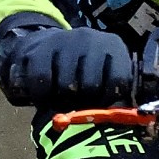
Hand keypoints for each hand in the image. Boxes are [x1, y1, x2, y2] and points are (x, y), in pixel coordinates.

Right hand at [0, 19, 134, 111]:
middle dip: (84, 100)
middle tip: (78, 103)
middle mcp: (90, 39)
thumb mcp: (103, 74)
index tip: (101, 104)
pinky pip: (41, 80)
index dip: (109, 99)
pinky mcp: (40, 49)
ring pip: (65, 85)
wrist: (46, 43)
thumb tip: (114, 119)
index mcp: (113, 47)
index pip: (118, 80)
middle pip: (90, 85)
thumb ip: (112, 95)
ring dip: (62, 99)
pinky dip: (42, 95)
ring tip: (61, 99)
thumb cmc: (81, 68)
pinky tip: (45, 95)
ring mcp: (64, 42)